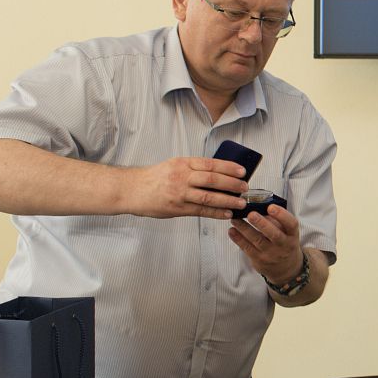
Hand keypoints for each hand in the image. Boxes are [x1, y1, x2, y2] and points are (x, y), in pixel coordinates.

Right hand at [124, 157, 246, 218]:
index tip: (242, 171)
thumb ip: (194, 168)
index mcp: (183, 163)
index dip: (228, 167)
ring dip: (227, 200)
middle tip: (245, 187)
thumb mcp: (174, 165)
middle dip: (231, 184)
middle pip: (211, 179)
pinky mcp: (176, 208)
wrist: (132, 190)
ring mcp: (179, 193)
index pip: (210, 164)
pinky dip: (215, 212)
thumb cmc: (155, 177)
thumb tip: (219, 173)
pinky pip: (200, 211)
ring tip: (240, 203)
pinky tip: (226, 213)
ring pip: (208, 196)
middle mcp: (181, 176)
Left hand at [229, 204, 303, 285]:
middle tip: (251, 214)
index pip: (291, 224)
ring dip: (245, 229)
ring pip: (257, 241)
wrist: (284, 269)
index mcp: (292, 235)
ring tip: (235, 219)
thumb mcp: (287, 233)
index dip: (282, 215)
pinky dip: (238, 239)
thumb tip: (260, 207)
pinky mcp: (259, 260)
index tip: (270, 207)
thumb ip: (277, 221)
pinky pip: (247, 249)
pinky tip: (232, 231)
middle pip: (274, 234)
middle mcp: (284, 245)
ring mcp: (271, 254)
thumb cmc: (284, 243)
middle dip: (262, 223)